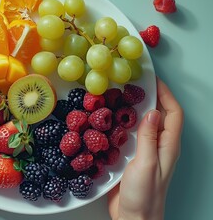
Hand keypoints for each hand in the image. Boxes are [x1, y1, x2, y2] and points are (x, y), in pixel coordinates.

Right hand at [107, 78, 183, 219]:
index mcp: (168, 145)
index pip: (173, 113)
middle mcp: (159, 145)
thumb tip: (152, 112)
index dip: (165, 95)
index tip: (152, 81)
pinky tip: (112, 120)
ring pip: (144, 123)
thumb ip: (149, 138)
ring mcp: (146, 150)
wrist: (134, 217)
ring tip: (122, 97)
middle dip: (150, 98)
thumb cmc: (145, 195)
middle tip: (133, 85)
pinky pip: (131, 134)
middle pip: (160, 115)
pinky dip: (124, 123)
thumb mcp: (147, 163)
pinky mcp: (133, 155)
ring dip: (136, 109)